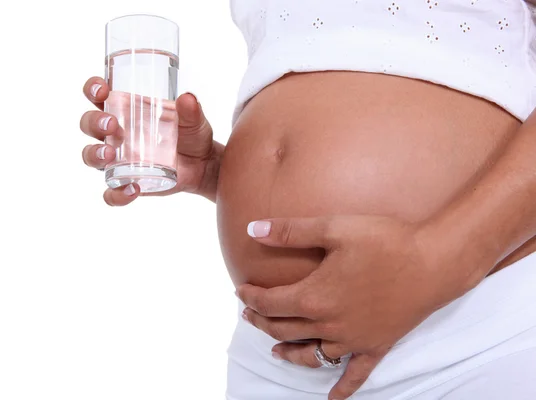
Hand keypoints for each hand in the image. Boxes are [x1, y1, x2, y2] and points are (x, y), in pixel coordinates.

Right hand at [80, 77, 220, 205]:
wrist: (203, 164)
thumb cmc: (191, 135)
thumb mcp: (193, 120)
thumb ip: (190, 110)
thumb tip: (187, 99)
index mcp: (125, 110)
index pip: (99, 95)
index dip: (93, 89)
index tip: (102, 90)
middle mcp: (115, 133)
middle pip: (89, 124)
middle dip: (94, 122)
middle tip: (111, 125)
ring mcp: (118, 159)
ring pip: (91, 156)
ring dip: (94, 154)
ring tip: (109, 155)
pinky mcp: (127, 181)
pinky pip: (111, 192)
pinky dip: (116, 194)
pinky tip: (132, 189)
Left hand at [237, 215, 465, 399]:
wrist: (434, 261)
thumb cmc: (385, 241)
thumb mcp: (334, 228)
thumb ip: (291, 231)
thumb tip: (252, 229)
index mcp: (315, 297)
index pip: (270, 303)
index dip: (250, 297)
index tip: (240, 290)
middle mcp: (330, 324)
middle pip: (284, 329)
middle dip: (261, 321)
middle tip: (249, 313)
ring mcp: (353, 340)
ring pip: (311, 355)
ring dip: (289, 353)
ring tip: (275, 350)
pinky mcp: (377, 346)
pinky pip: (356, 375)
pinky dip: (343, 388)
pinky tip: (332, 399)